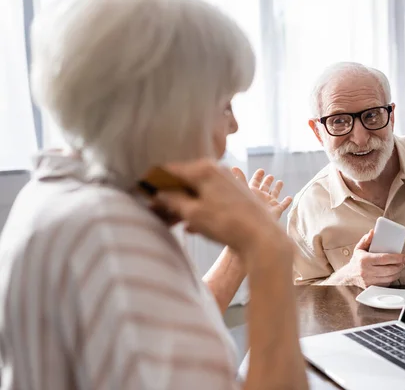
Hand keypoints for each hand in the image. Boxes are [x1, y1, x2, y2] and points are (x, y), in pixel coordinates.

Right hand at [154, 160, 286, 254]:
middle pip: (183, 181)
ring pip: (196, 191)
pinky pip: (208, 198)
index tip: (140, 194)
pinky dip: (197, 209)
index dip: (152, 183)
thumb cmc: (227, 224)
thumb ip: (171, 200)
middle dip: (167, 197)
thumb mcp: (193, 213)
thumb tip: (157, 193)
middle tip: (154, 213)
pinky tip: (190, 226)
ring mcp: (227, 182)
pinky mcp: (235, 196)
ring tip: (170, 222)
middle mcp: (216, 170)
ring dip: (181, 205)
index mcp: (204, 169)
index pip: (169, 171)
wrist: (263, 238)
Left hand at [231, 167, 292, 219]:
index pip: (255, 182)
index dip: (258, 176)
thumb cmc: (247, 208)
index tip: (261, 170)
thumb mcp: (243, 190)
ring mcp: (269, 204)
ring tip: (280, 182)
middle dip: (267, 181)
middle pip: (265, 187)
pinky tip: (290, 198)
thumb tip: (233, 167)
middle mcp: (261, 197)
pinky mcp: (276, 211)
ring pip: (274, 194)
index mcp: (252, 192)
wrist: (254, 226)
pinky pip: (283, 205)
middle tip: (270, 176)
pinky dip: (287, 201)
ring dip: (277, 188)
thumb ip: (240, 179)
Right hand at [340, 230, 404, 288]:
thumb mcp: (359, 248)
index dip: (396, 258)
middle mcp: (366, 271)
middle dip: (400, 266)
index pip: (384, 259)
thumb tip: (373, 232)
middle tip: (404, 262)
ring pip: (389, 278)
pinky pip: (385, 284)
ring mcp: (369, 280)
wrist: (349, 275)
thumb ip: (366, 239)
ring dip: (398, 273)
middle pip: (389, 270)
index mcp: (364, 260)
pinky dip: (391, 279)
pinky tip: (392, 274)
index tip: (404, 257)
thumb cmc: (356, 261)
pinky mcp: (371, 287)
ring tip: (400, 267)